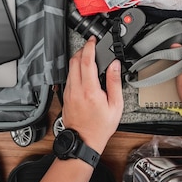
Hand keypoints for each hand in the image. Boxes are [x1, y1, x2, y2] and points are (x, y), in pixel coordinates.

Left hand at [62, 37, 123, 153]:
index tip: (93, 41)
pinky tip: (83, 73)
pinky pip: (68, 77)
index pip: (86, 61)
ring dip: (78, 59)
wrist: (84, 141)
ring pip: (70, 68)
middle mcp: (76, 89)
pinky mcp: (65, 96)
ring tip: (88, 58)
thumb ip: (114, 83)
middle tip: (91, 47)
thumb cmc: (100, 127)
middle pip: (74, 61)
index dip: (89, 47)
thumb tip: (115, 66)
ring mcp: (68, 92)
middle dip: (82, 50)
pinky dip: (75, 70)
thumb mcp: (115, 105)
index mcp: (90, 90)